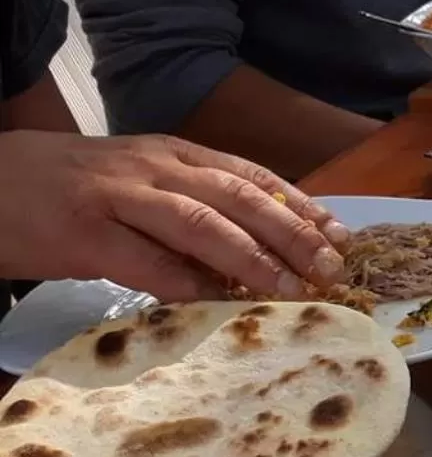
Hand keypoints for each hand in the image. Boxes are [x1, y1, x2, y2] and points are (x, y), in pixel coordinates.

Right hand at [0, 132, 349, 302]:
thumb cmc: (67, 189)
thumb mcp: (139, 183)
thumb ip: (192, 207)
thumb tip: (259, 250)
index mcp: (172, 153)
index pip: (252, 175)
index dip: (300, 205)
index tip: (339, 235)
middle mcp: (153, 167)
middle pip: (239, 196)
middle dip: (291, 232)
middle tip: (329, 268)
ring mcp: (117, 196)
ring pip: (200, 221)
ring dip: (251, 256)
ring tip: (290, 288)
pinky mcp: (82, 232)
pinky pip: (145, 259)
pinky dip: (185, 283)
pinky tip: (216, 303)